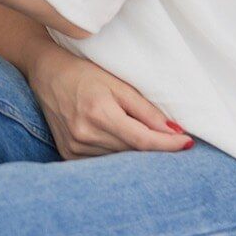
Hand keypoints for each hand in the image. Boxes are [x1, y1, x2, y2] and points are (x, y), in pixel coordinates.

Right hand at [25, 45, 190, 158]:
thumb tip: (174, 131)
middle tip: (173, 139)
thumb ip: (146, 110)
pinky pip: (101, 162)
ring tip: (144, 138)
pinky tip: (120, 143)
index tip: (187, 143)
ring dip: (135, 153)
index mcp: (99, 113)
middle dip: (155, 148)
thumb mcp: (118, 84)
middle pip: (132, 152)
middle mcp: (84, 134)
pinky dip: (116, 155)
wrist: (47, 74)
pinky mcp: (68, 153)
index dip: (168, 145)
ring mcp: (74, 147)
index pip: (142, 139)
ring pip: (118, 160)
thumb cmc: (84, 74)